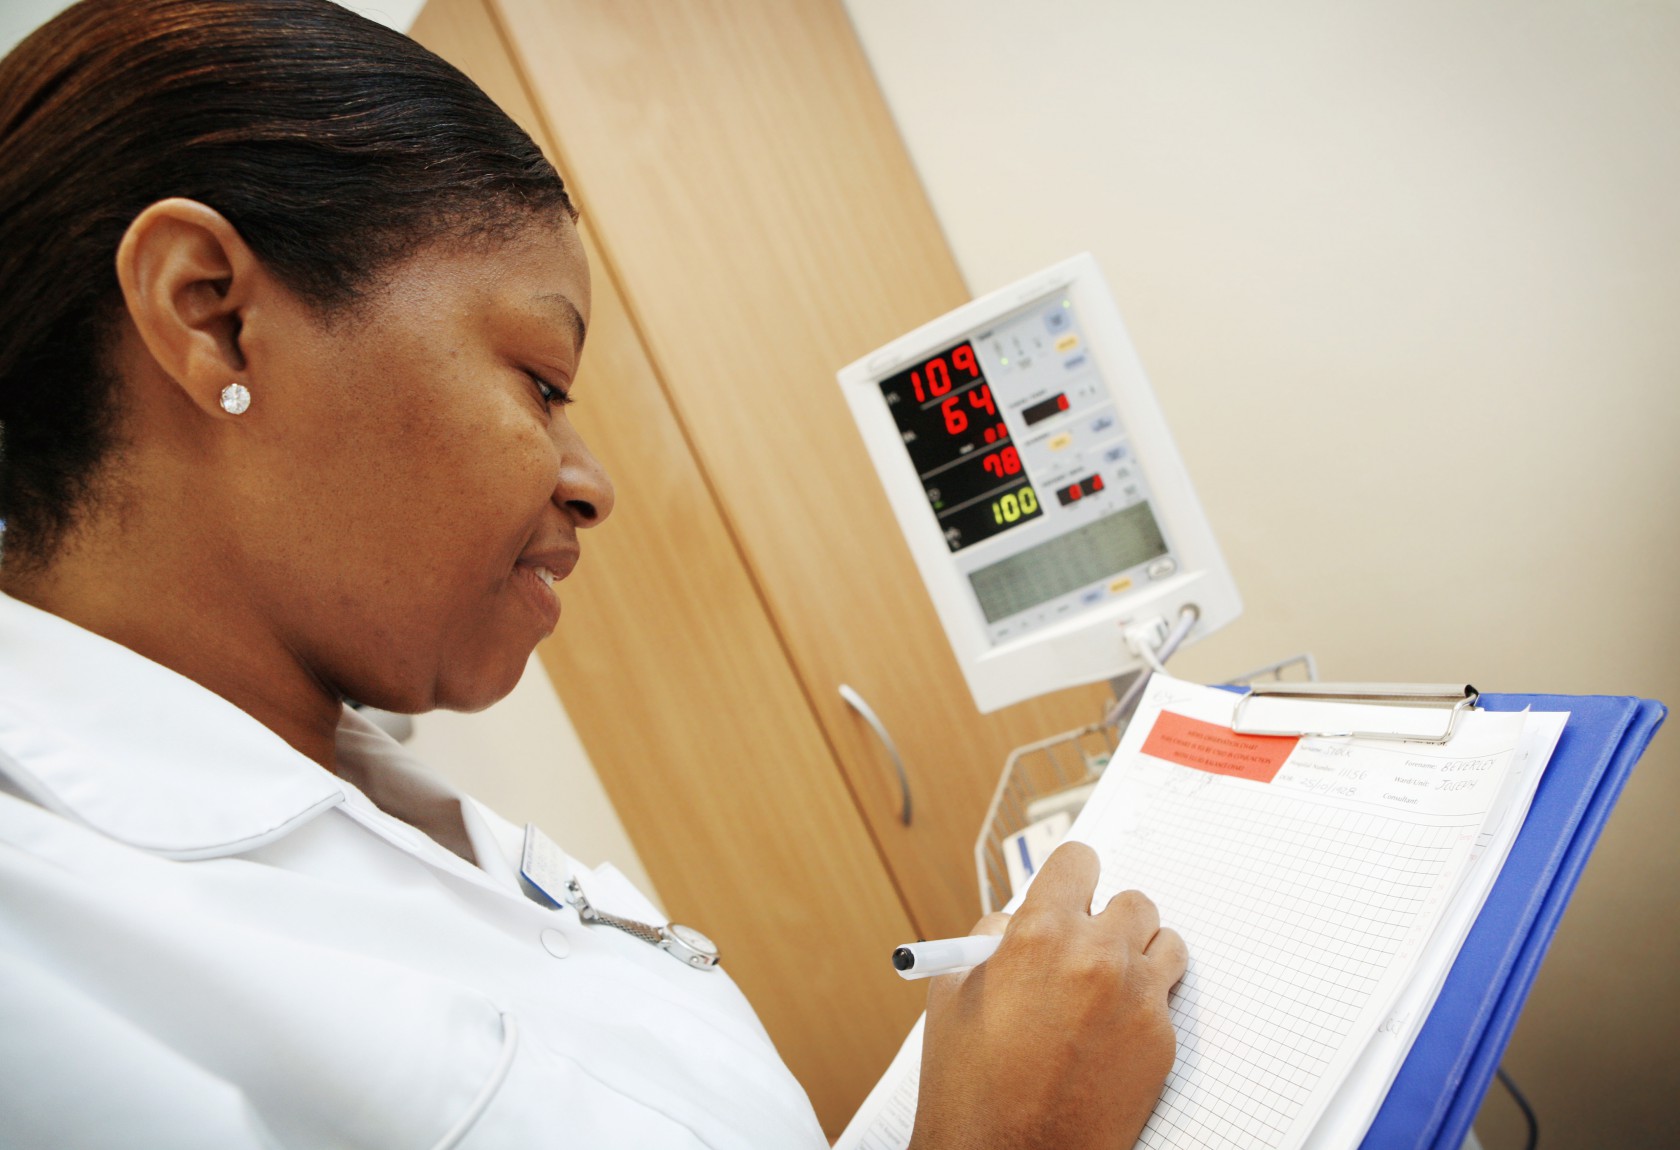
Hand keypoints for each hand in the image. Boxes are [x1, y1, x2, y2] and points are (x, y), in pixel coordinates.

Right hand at [909, 842, 1187, 1149]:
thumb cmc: (972, 1087)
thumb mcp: (954, 994)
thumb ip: (989, 940)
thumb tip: (1016, 919)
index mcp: (1039, 935)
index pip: (1079, 860)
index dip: (1070, 876)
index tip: (1070, 889)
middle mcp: (1096, 957)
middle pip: (1131, 899)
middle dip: (1106, 919)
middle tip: (1084, 947)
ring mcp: (1137, 999)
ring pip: (1164, 940)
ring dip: (1139, 953)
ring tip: (1108, 983)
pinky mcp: (1161, 1041)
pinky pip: (1166, 996)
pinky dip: (1144, 1004)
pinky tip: (1110, 1030)